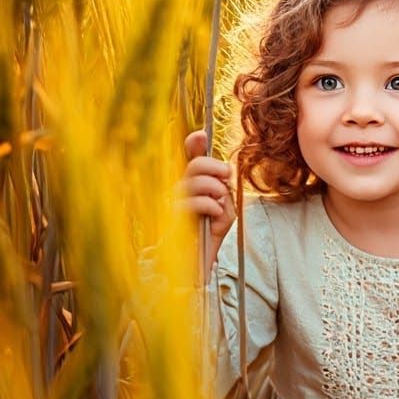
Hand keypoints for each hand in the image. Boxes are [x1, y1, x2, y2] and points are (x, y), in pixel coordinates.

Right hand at [177, 130, 235, 251]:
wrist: (196, 263)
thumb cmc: (209, 237)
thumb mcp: (225, 211)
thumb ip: (224, 192)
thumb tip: (223, 178)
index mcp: (193, 185)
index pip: (190, 159)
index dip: (193, 144)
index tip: (201, 135)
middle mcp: (180, 190)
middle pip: (195, 165)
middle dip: (215, 166)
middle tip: (226, 176)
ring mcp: (173, 203)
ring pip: (192, 180)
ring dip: (214, 188)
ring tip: (220, 202)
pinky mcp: (172, 217)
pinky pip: (191, 201)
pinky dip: (210, 205)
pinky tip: (215, 214)